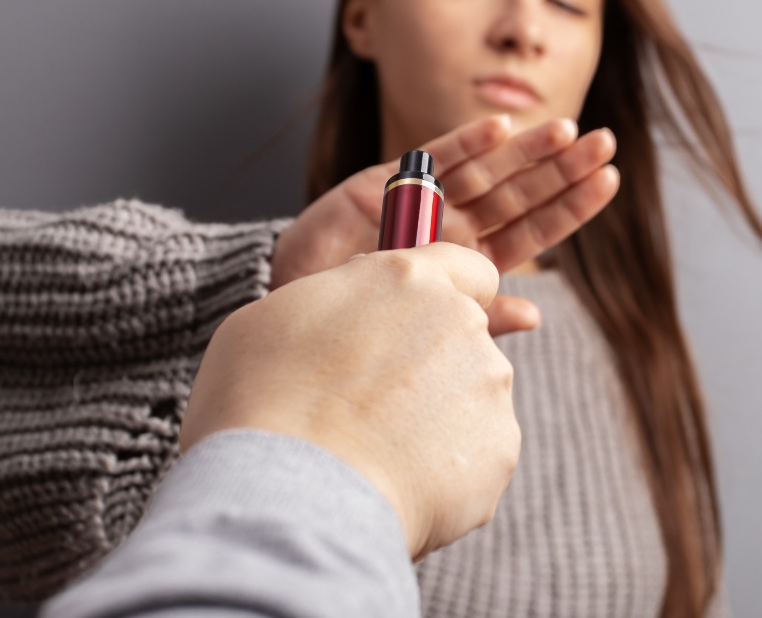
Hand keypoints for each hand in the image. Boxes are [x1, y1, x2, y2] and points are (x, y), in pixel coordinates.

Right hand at [180, 242, 520, 560]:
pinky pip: (475, 455)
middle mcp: (459, 321)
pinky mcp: (500, 449)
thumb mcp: (272, 319)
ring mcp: (487, 385)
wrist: (290, 495)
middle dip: (428, 364)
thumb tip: (348, 318)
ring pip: (469, 397)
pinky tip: (392, 482)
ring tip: (370, 451)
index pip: (465, 265)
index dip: (447, 293)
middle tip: (367, 403)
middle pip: (463, 336)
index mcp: (404, 277)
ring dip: (434, 418)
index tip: (419, 321)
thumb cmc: (261, 401)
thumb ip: (333, 303)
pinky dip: (444, 470)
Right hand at [270, 115, 618, 331]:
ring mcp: (425, 201)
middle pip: (518, 193)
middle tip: (605, 143)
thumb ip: (481, 316)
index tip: (608, 180)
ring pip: (485, 171)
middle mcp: (455, 226)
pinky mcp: (389, 182)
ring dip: (525, 150)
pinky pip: (434, 159)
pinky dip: (466, 143)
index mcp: (473, 262)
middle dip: (561, 167)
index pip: (532, 230)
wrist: (295, 301)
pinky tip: (500, 127)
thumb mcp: (429, 321)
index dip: (570, 205)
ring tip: (567, 130)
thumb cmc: (362, 318)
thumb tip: (536, 314)